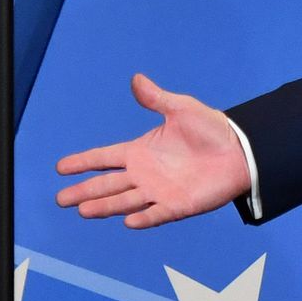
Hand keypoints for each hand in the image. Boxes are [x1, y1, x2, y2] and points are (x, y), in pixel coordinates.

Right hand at [55, 74, 250, 228]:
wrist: (241, 150)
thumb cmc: (212, 129)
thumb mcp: (182, 109)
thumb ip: (157, 98)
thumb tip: (136, 79)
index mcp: (140, 151)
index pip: (104, 157)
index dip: (82, 162)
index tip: (60, 167)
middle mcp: (144, 174)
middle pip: (107, 184)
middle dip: (84, 191)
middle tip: (61, 199)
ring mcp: (159, 191)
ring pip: (125, 201)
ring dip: (105, 206)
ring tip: (83, 210)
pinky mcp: (177, 205)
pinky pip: (157, 214)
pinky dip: (144, 218)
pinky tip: (129, 221)